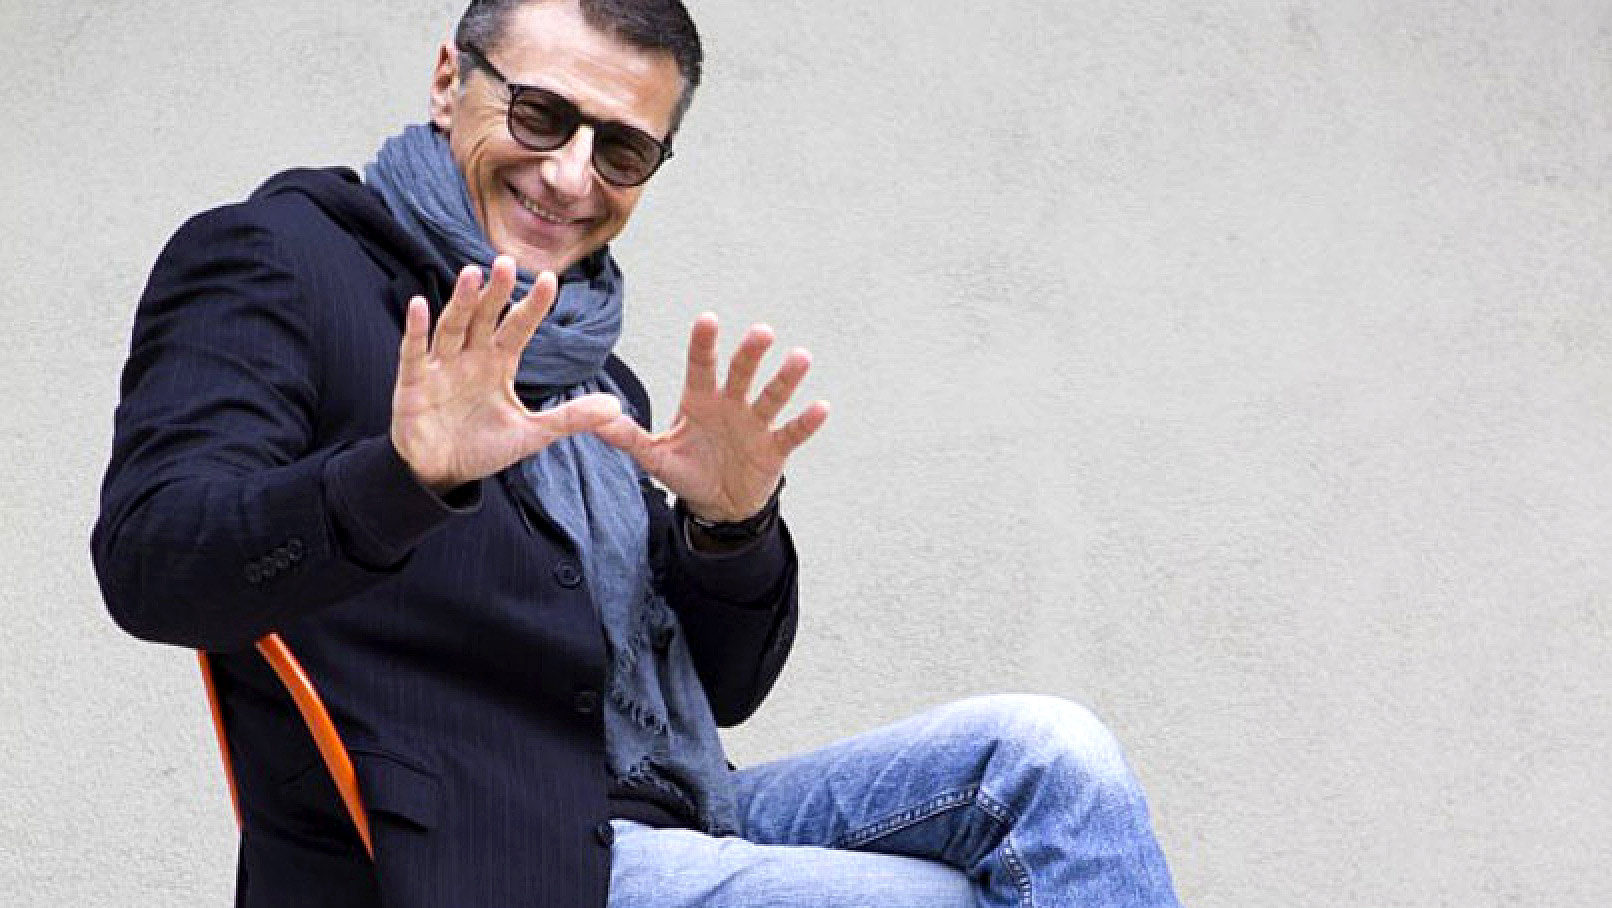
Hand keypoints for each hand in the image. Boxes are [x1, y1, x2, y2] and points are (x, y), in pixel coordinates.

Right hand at [391, 256, 621, 492]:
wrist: (443, 474)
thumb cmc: (484, 447)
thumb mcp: (532, 434)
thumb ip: (570, 417)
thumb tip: (616, 407)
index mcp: (499, 363)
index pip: (519, 328)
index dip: (533, 306)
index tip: (550, 280)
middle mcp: (470, 357)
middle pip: (484, 317)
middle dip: (496, 292)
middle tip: (507, 262)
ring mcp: (441, 367)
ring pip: (452, 326)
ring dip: (461, 301)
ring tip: (471, 273)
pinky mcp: (413, 383)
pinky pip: (413, 352)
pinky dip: (415, 329)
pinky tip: (420, 304)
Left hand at [595, 314, 829, 521]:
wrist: (719, 505)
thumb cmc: (687, 471)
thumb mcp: (655, 457)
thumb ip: (627, 437)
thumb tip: (591, 421)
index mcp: (700, 400)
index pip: (701, 365)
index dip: (704, 343)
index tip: (707, 320)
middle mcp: (731, 404)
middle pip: (742, 372)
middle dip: (751, 353)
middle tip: (762, 332)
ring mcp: (755, 424)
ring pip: (772, 396)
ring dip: (786, 378)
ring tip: (800, 357)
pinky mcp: (775, 448)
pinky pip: (792, 432)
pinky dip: (807, 421)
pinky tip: (821, 407)